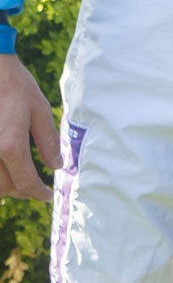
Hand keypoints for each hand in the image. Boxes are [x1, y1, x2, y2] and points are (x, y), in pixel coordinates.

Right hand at [0, 53, 57, 200]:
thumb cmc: (16, 87)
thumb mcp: (39, 110)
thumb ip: (48, 141)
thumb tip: (57, 166)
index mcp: (9, 146)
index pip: (25, 182)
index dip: (39, 193)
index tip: (48, 195)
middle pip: (6, 188)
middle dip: (23, 191)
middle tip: (37, 187)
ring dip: (7, 186)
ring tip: (22, 180)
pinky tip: (7, 169)